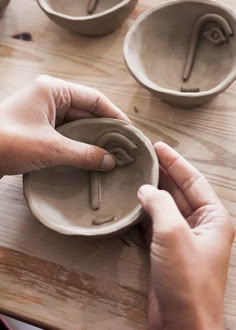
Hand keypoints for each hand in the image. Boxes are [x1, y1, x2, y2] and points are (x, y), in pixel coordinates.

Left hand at [0, 75, 129, 175]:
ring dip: (92, 139)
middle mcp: (49, 97)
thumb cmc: (6, 142)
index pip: (94, 99)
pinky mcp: (37, 129)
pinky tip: (89, 158)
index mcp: (52, 89)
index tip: (130, 131)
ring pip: (76, 124)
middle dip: (105, 129)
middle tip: (123, 147)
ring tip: (111, 154)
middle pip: (86, 111)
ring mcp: (42, 113)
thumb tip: (110, 161)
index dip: (115, 115)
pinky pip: (64, 134)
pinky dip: (77, 145)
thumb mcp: (50, 147)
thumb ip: (83, 153)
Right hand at [138, 142, 234, 329]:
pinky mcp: (168, 249)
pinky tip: (134, 200)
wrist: (181, 323)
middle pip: (180, 190)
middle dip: (163, 173)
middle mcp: (201, 225)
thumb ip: (160, 204)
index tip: (158, 147)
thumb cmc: (187, 280)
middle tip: (144, 157)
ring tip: (136, 174)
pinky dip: (145, 210)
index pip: (193, 180)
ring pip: (167, 206)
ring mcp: (183, 237)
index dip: (175, 161)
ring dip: (153, 190)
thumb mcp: (174, 233)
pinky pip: (156, 222)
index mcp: (213, 217)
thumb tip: (146, 190)